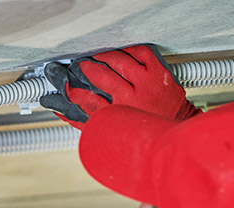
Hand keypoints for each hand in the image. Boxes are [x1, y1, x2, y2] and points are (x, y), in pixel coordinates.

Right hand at [40, 44, 199, 127]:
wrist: (171, 128)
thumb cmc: (139, 131)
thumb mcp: (109, 127)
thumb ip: (85, 118)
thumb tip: (61, 111)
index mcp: (122, 108)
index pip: (93, 93)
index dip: (78, 83)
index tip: (70, 79)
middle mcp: (136, 92)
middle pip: (107, 70)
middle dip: (91, 65)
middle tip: (83, 64)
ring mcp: (149, 79)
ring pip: (123, 58)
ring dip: (108, 55)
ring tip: (100, 58)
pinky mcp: (159, 70)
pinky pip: (141, 52)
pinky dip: (128, 50)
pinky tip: (121, 54)